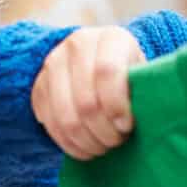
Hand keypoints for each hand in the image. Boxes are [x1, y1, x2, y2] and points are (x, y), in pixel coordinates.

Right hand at [31, 27, 146, 158]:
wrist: (100, 63)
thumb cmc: (130, 75)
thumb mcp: (143, 75)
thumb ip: (144, 91)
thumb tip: (147, 116)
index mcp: (110, 38)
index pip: (107, 72)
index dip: (117, 106)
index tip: (127, 126)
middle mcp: (77, 45)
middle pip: (86, 102)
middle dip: (104, 131)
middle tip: (117, 141)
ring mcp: (53, 64)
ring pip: (66, 117)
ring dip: (87, 141)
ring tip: (103, 147)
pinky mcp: (38, 86)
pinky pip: (50, 124)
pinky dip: (69, 144)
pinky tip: (85, 149)